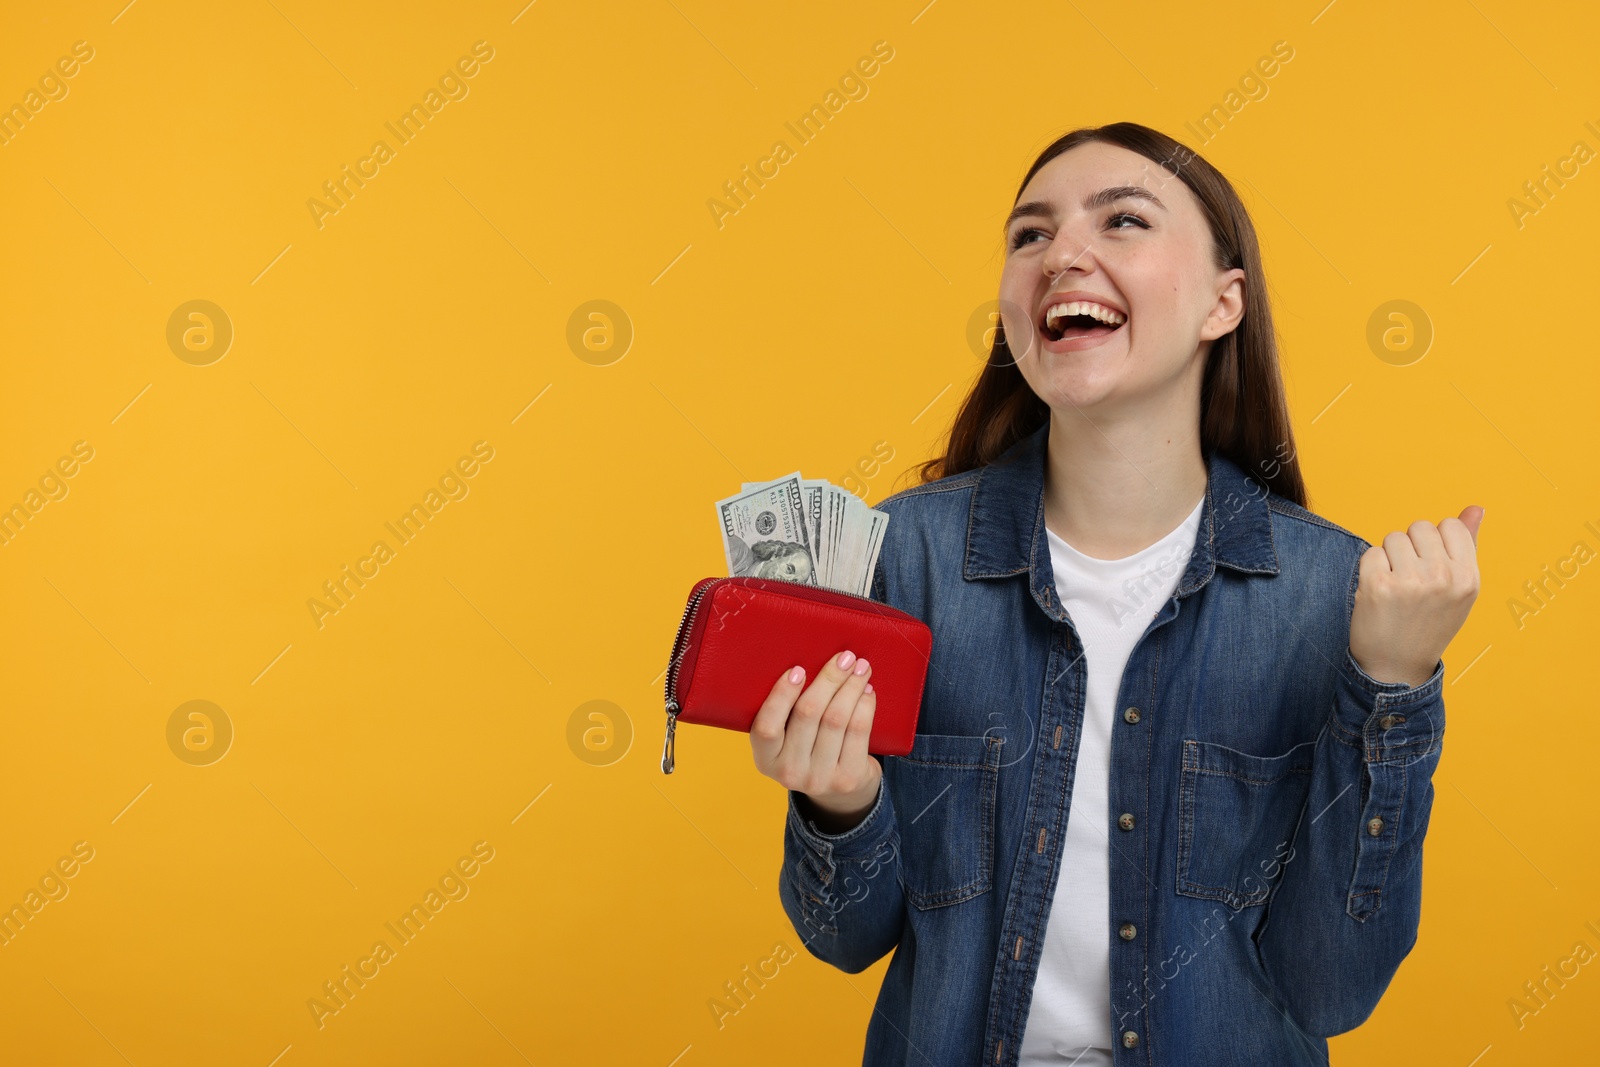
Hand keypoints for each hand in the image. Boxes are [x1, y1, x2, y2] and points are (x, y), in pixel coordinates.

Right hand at [750, 649, 881, 834]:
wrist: (839, 794)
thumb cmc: (809, 750)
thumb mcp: (788, 739)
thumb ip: (788, 711)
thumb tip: (808, 661)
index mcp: (765, 759)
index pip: (767, 726)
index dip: (782, 695)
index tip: (798, 669)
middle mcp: (789, 773)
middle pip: (808, 714)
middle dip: (829, 679)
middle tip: (844, 657)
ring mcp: (819, 779)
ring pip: (836, 719)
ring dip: (851, 687)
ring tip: (861, 667)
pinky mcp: (847, 778)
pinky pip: (858, 732)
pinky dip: (864, 705)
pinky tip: (867, 691)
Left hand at [1349, 505, 1483, 687]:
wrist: (1397, 667)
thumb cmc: (1429, 623)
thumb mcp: (1459, 589)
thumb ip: (1467, 545)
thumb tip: (1476, 508)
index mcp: (1469, 577)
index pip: (1450, 525)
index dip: (1435, 542)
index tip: (1431, 567)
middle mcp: (1443, 577)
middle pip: (1419, 527)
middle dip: (1411, 547)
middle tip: (1411, 580)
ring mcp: (1410, 581)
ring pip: (1393, 537)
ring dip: (1389, 557)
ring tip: (1396, 587)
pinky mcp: (1378, 585)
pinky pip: (1371, 553)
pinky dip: (1370, 570)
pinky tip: (1378, 594)